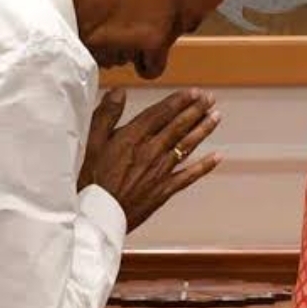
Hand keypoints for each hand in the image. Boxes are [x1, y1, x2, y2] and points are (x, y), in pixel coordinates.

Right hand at [84, 89, 221, 231]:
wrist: (96, 215)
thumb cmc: (89, 178)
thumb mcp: (90, 142)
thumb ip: (106, 115)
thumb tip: (119, 92)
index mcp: (133, 137)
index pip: (161, 113)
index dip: (180, 101)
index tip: (195, 92)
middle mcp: (151, 151)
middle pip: (178, 126)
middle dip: (196, 111)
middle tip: (210, 99)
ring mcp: (160, 171)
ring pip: (186, 146)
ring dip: (202, 130)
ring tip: (216, 116)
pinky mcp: (163, 190)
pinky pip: (188, 176)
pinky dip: (204, 166)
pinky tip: (217, 157)